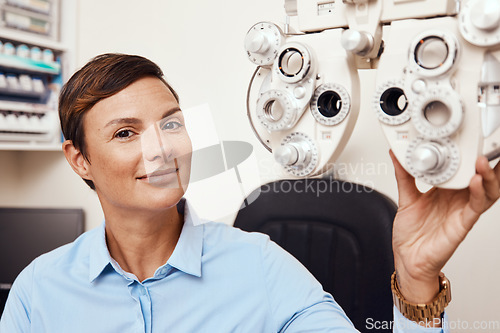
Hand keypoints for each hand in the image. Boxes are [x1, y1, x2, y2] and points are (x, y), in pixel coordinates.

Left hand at [390, 150, 499, 303]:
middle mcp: (457, 199)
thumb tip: (397, 155)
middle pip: (480, 176)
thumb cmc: (412, 233)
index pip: (463, 168)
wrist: (408, 258)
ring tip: (483, 160)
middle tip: (486, 144)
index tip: (472, 136)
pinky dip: (478, 192)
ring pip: (486, 190)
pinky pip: (476, 206)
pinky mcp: (463, 224)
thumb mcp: (406, 198)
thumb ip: (404, 176)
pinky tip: (476, 181)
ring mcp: (462, 210)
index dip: (470, 153)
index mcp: (446, 190)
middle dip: (487, 160)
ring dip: (488, 174)